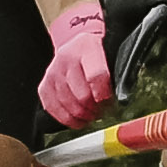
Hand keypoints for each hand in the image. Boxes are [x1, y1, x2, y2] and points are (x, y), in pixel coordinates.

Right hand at [39, 0, 114, 129]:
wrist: (77, 46)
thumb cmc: (98, 55)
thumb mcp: (112, 56)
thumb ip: (118, 75)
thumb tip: (122, 100)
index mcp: (88, 47)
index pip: (97, 75)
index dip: (104, 95)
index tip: (111, 103)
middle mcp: (67, 58)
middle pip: (82, 96)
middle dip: (96, 109)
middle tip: (103, 111)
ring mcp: (53, 72)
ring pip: (69, 105)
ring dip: (83, 116)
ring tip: (92, 115)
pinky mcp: (44, 85)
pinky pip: (53, 108)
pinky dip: (67, 119)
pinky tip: (77, 119)